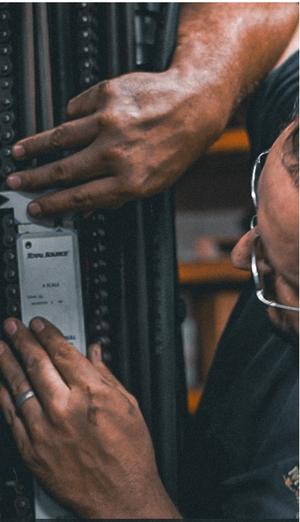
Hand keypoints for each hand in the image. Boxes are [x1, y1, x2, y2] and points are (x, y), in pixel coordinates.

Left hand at [0, 317, 178, 517]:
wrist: (121, 499)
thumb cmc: (130, 455)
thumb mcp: (129, 406)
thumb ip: (107, 376)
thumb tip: (95, 353)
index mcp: (92, 393)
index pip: (62, 352)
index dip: (47, 333)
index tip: (38, 324)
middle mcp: (65, 408)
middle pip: (36, 363)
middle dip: (21, 340)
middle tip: (12, 326)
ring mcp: (45, 429)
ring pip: (19, 386)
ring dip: (7, 362)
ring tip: (0, 346)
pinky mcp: (33, 450)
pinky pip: (11, 417)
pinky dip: (4, 397)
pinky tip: (0, 385)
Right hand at [7, 69, 219, 216]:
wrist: (195, 103)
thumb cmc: (178, 145)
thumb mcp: (154, 182)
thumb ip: (118, 195)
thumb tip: (87, 207)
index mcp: (130, 181)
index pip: (80, 198)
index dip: (53, 205)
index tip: (37, 207)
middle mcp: (117, 153)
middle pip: (64, 169)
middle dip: (35, 178)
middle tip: (17, 181)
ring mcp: (110, 122)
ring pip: (60, 136)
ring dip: (35, 146)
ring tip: (20, 151)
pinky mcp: (107, 96)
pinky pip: (76, 108)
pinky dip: (73, 116)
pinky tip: (75, 121)